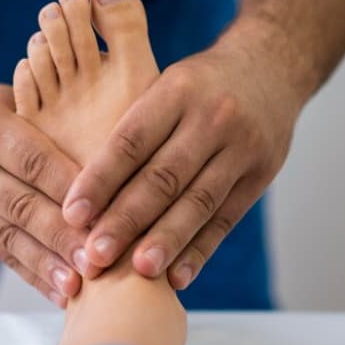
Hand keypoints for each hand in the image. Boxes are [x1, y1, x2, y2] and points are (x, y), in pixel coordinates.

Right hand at [0, 81, 89, 306]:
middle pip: (21, 205)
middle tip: (97, 260)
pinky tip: (63, 295)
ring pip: (10, 236)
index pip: (33, 160)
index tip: (104, 212)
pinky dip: (35, 276)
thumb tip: (119, 147)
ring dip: (48, 265)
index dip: (68, 189)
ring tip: (80, 287)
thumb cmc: (0, 106)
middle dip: (61, 236)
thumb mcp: (23, 97)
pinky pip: (4, 255)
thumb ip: (60, 119)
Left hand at [61, 42, 306, 289]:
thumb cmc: (198, 85)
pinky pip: (225, 219)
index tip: (72, 215)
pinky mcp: (260, 176)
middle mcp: (212, 118)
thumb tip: (74, 178)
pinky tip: (177, 278)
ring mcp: (242, 148)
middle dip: (127, 220)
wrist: (273, 67)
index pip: (131, 140)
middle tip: (96, 256)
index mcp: (177, 90)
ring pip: (198, 202)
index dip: (99, 179)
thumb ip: (129, 124)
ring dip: (166, 241)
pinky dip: (200, 251)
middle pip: (164, 177)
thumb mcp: (165, 82)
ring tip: (138, 273)